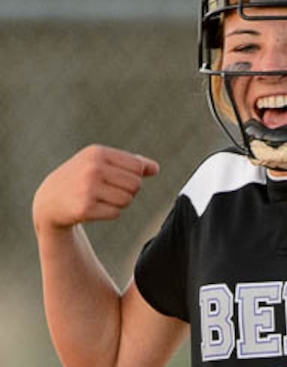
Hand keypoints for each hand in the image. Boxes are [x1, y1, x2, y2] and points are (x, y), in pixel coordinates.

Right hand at [33, 144, 159, 232]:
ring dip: (119, 203)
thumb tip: (155, 169)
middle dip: (128, 191)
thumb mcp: (101, 163)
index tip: (117, 179)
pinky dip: (109, 213)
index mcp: (98, 153)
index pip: (137, 166)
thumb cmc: (81, 178)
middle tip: (109, 192)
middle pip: (136, 184)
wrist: (50, 201)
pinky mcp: (86, 207)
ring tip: (100, 199)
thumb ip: (129, 163)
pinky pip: (116, 213)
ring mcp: (88, 187)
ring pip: (127, 200)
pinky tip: (93, 208)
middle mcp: (93, 167)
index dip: (133, 176)